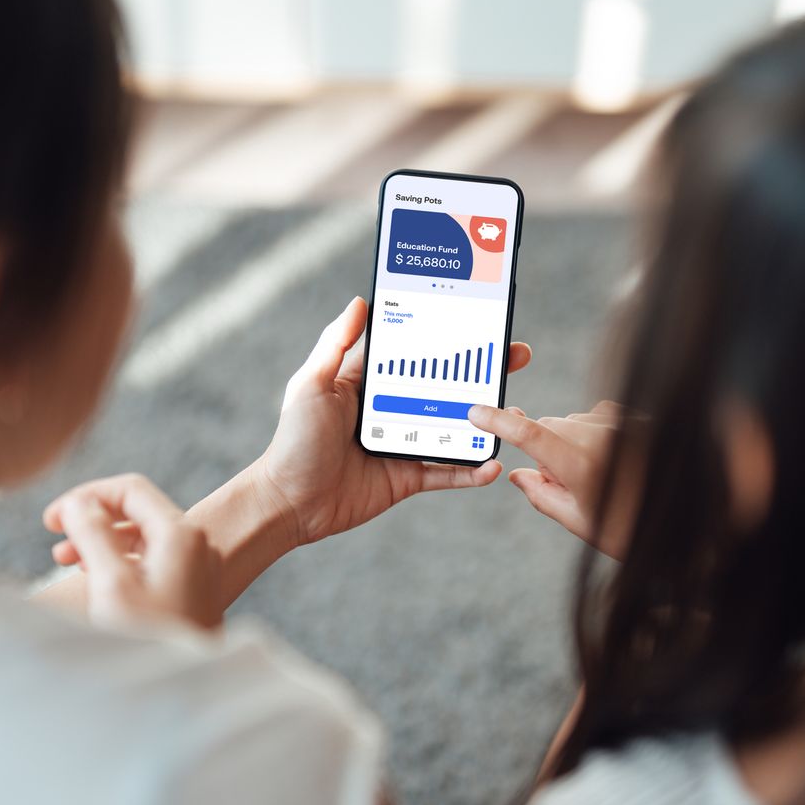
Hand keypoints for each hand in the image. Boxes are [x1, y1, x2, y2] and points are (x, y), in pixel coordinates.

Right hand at [42, 475, 222, 630]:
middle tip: (53, 538)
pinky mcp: (191, 592)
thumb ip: (92, 533)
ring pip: (142, 538)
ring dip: (101, 541)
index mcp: (180, 534)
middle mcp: (195, 545)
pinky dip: (119, 561)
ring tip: (65, 561)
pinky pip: (151, 561)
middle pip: (136, 511)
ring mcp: (197, 569)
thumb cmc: (147, 643)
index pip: (129, 489)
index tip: (50, 520)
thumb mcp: (111, 584)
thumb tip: (78, 502)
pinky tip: (95, 579)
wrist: (187, 697)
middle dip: (91, 519)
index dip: (85, 496)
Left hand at [253, 297, 532, 545]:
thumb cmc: (293, 440)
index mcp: (369, 383)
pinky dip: (470, 472)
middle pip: (444, 386)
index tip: (478, 321)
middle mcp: (391, 410)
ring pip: (453, 428)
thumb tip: (360, 301)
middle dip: (481, 372)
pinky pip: (446, 472)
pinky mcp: (407, 478)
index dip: (445, 337)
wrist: (288, 503)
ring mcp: (403, 444)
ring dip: (483, 421)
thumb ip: (335, 344)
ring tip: (512, 409)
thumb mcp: (311, 384)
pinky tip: (492, 465)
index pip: (415, 353)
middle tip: (516, 355)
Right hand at [467, 401, 641, 559]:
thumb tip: (516, 475)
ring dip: (571, 440)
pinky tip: (613, 456)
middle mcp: (601, 437)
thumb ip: (542, 495)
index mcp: (582, 466)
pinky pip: (600, 415)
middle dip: (544, 448)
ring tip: (599, 474)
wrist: (695, 521)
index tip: (477, 412)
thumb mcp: (581, 522)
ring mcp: (623, 424)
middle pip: (548, 425)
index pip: (529, 435)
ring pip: (573, 420)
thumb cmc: (634, 530)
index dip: (498, 422)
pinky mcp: (638, 418)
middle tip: (564, 481)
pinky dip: (594, 431)